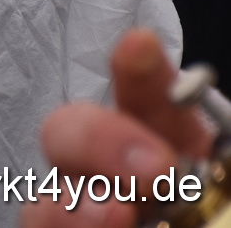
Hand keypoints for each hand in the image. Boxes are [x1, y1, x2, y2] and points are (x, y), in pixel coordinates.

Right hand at [22, 30, 213, 227]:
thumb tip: (216, 162)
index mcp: (181, 160)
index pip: (150, 99)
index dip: (139, 71)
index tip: (140, 50)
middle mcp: (126, 193)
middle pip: (74, 138)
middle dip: (97, 139)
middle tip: (153, 170)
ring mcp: (93, 225)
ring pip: (46, 203)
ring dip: (68, 206)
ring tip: (114, 216)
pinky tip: (88, 227)